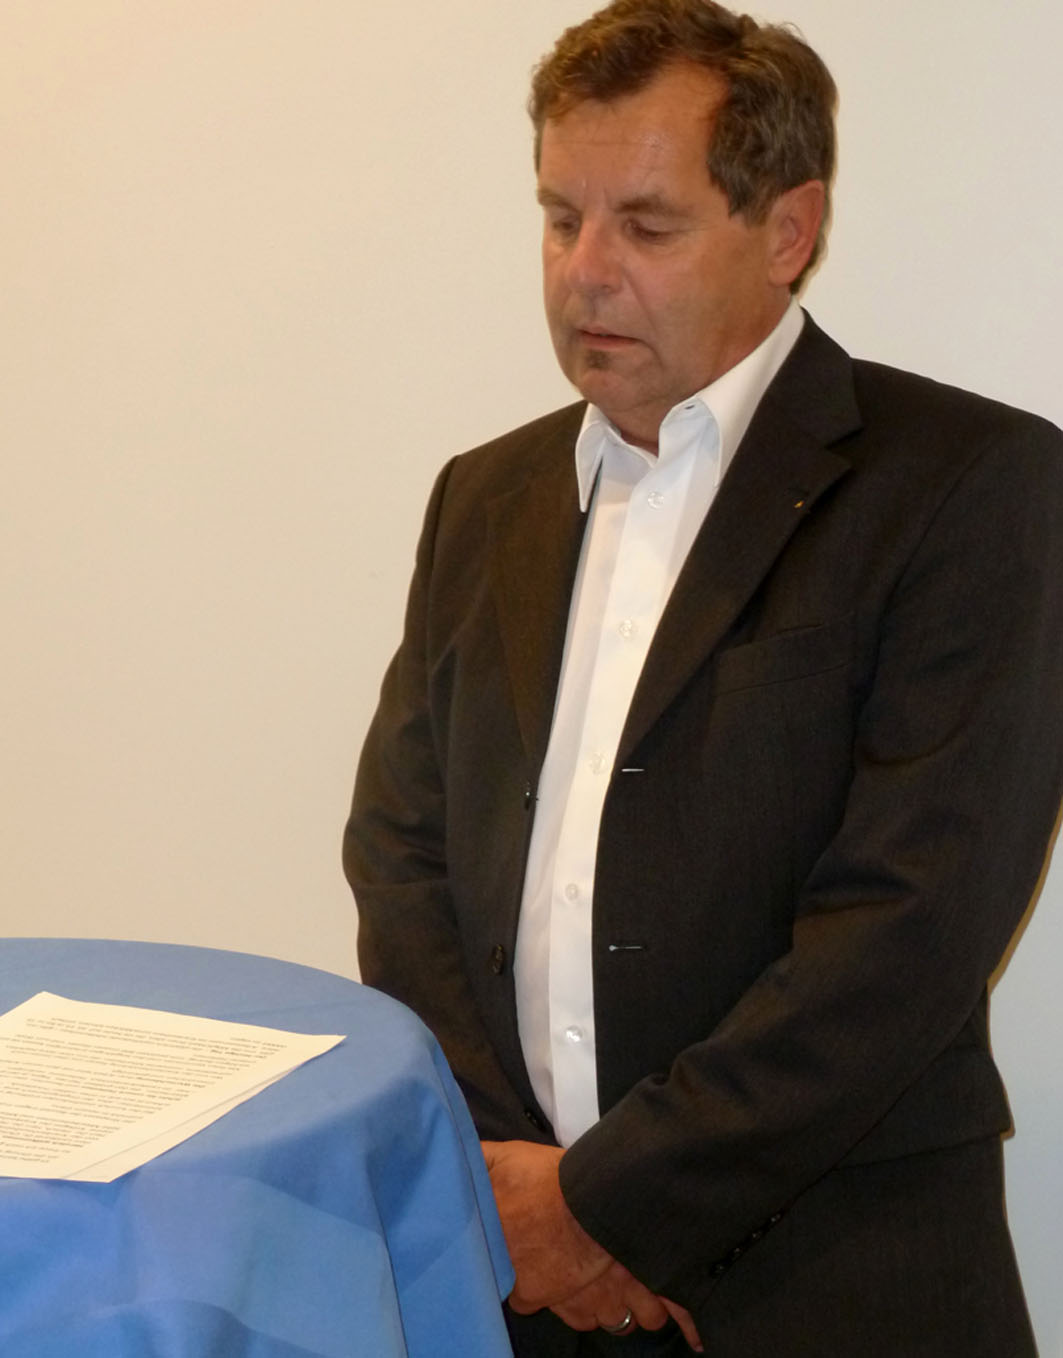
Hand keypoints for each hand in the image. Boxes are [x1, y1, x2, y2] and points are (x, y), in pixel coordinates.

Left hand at [481, 1140, 702, 1350]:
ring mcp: (611, 1297)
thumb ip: (473, 1171)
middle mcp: (569, 1300)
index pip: (525, 1298)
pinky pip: (669, 1312)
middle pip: (583, 1313)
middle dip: (589, 1295)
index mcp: (525, 1281)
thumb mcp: (495, 1164)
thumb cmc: (545, 1181)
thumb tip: (443, 1167)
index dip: (534, 1280)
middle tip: (593, 1268)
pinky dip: (685, 1319)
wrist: (600, 1191)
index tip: (543, 1261)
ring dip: (627, 1302)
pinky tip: (696, 1329)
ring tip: (633, 1283)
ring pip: (621, 1316)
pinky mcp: (648, 1288)